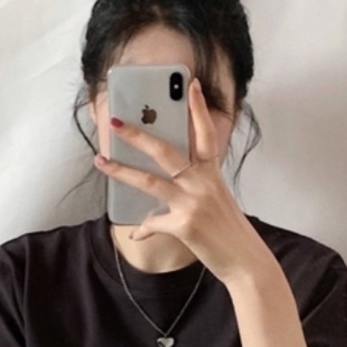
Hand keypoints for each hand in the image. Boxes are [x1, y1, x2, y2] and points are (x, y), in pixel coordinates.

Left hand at [93, 79, 274, 286]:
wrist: (245, 261)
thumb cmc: (229, 232)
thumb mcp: (216, 202)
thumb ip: (191, 191)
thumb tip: (164, 189)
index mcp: (212, 174)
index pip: (205, 134)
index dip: (198, 109)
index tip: (191, 85)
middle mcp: (202, 184)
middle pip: (166, 152)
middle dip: (138, 135)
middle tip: (116, 122)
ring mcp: (193, 203)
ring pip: (149, 182)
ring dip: (121, 171)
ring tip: (101, 161)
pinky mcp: (184, 225)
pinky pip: (153, 223)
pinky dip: (143, 230)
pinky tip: (134, 233)